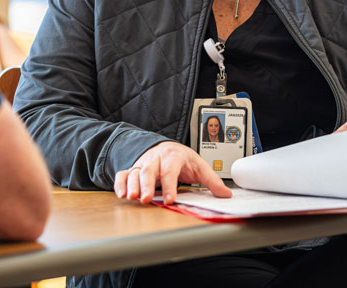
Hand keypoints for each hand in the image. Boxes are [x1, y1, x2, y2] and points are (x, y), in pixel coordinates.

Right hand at [113, 141, 231, 204]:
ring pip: (135, 172)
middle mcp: (156, 158)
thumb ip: (212, 180)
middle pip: (149, 170)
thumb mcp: (199, 166)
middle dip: (147, 185)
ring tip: (132, 197)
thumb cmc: (182, 159)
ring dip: (132, 184)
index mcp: (173, 156)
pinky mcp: (135, 169)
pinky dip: (120, 183)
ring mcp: (144, 163)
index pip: (170, 170)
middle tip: (147, 199)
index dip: (169, 185)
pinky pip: (123, 174)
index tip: (170, 199)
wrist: (167, 147)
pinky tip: (121, 194)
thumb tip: (226, 193)